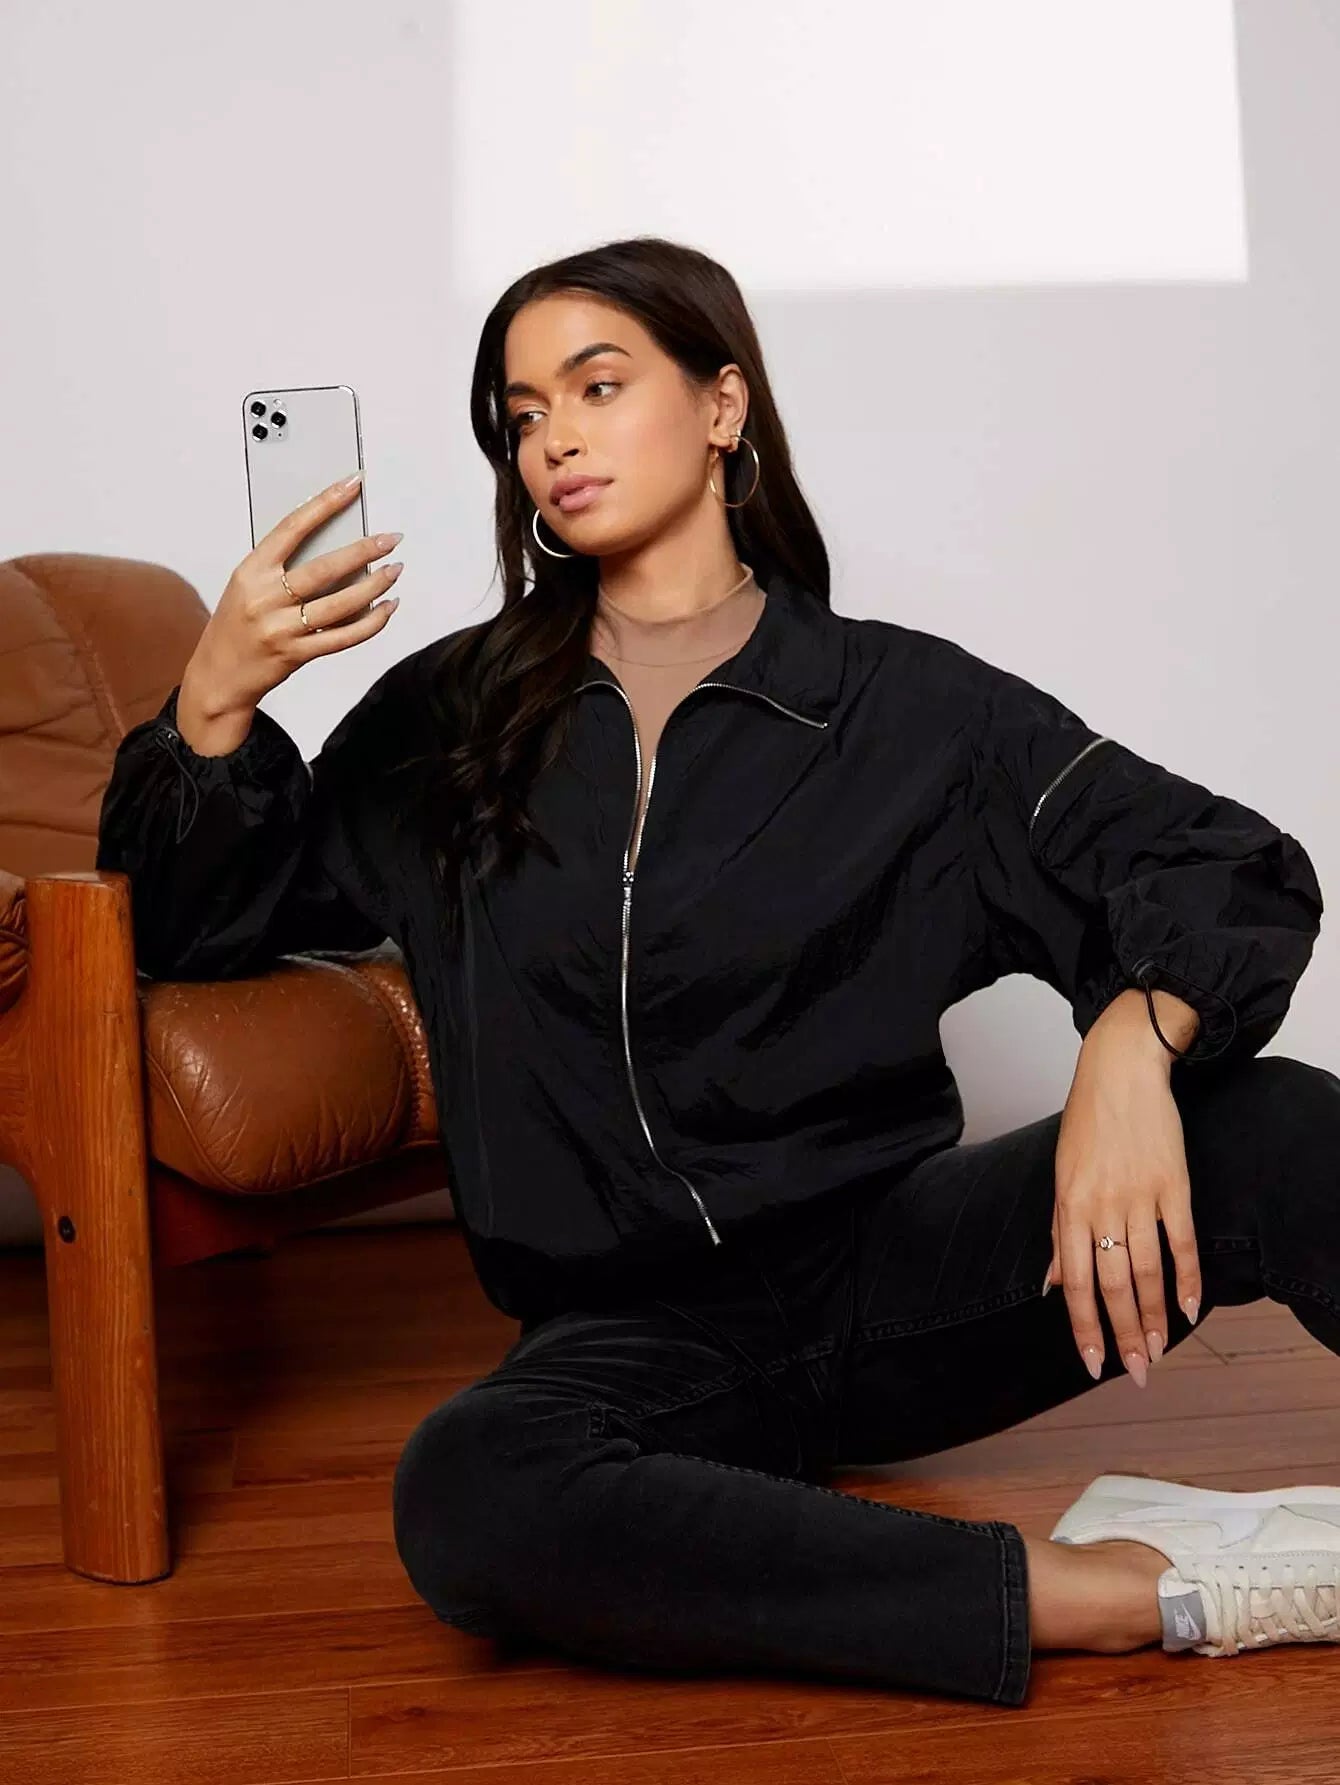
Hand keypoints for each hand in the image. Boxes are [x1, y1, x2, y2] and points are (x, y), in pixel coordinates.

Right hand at [190, 473, 405, 716]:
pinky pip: (344, 637)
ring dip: (375, 586)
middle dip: (364, 551)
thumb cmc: (235, 625)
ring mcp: (281, 629)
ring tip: (395, 570)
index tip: (352, 485)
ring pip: (340, 604)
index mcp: (251, 571)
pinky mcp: (297, 655)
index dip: (325, 503)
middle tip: (391, 539)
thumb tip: (334, 542)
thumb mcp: (247, 586)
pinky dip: (372, 622)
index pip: (292, 527)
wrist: (217, 676)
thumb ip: (282, 566)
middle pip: (324, 568)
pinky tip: (387, 607)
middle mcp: (265, 598)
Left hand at [1042, 1017, 1202, 1384]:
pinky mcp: (1174, 1184)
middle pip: (1112, 1285)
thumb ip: (1060, 1233)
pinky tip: (1191, 1309)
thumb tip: (1052, 1282)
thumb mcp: (1061, 1175)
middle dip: (1124, 1334)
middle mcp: (1102, 1206)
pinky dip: (1188, 1278)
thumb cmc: (1087, 1123)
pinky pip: (1181, 1241)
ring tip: (1160, 1350)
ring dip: (1155, 1317)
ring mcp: (1140, 1195)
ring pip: (1147, 1271)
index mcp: (1068, 1206)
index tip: (1094, 1362)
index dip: (1084, 1327)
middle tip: (1136, 1372)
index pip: (1074, 1282)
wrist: (1120, 1070)